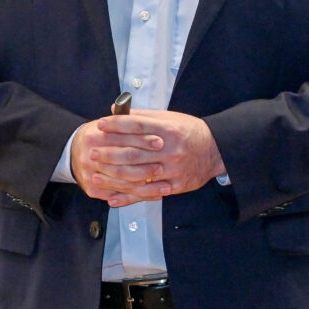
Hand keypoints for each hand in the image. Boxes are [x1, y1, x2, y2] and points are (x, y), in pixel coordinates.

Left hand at [73, 109, 225, 207]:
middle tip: (92, 153)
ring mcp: (173, 170)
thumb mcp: (170, 118)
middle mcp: (170, 150)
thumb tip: (116, 109)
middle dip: (109, 153)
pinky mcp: (175, 186)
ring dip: (113, 177)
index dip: (117, 125)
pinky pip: (148, 193)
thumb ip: (142, 116)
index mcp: (168, 130)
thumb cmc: (190, 131)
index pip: (138, 126)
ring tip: (95, 176)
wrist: (217, 150)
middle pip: (134, 153)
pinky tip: (113, 198)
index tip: (101, 125)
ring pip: (138, 176)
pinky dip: (129, 197)